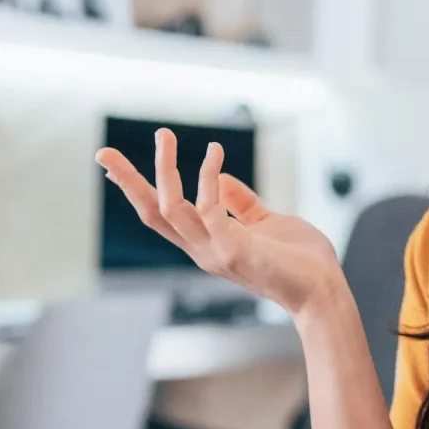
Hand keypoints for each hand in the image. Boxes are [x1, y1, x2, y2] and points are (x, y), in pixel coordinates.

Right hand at [96, 129, 343, 317]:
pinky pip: (210, 208)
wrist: (325, 292)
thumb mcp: (265, 222)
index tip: (111, 166)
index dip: (136, 190)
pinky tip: (214, 152)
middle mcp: (202, 250)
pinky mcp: (235, 250)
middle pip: (151, 213)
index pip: (160, 215)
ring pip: (171, 209)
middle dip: (126, 182)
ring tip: (164, 135)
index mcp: (206, 243)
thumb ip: (241, 203)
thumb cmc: (300, 260)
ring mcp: (215, 252)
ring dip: (165, 170)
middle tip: (103, 151)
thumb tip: (220, 178)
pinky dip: (207, 178)